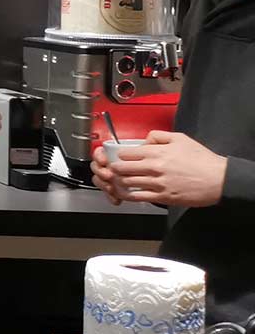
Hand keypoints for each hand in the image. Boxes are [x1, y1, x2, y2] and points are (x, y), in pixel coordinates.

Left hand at [110, 131, 227, 208]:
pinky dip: (128, 195)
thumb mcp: (180, 138)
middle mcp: (154, 167)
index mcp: (157, 152)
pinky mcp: (163, 197)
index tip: (120, 158)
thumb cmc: (202, 160)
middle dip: (115, 169)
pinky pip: (138, 197)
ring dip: (120, 182)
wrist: (219, 179)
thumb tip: (144, 141)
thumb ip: (158, 136)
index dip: (120, 156)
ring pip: (127, 183)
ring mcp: (158, 183)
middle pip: (122, 168)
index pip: (126, 153)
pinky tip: (126, 193)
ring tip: (119, 181)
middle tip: (115, 170)